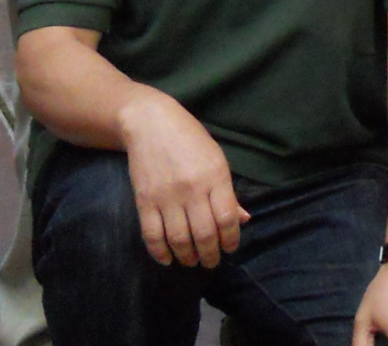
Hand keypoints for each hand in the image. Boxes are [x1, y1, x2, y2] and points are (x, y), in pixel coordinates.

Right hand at [117, 88, 246, 267]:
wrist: (151, 124)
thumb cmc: (190, 140)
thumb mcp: (217, 159)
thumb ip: (228, 192)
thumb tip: (243, 220)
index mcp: (215, 177)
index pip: (227, 218)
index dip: (230, 239)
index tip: (230, 248)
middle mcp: (192, 189)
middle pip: (204, 234)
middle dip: (210, 254)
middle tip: (211, 262)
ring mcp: (166, 197)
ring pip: (179, 239)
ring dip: (187, 257)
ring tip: (192, 262)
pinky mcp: (144, 201)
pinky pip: (152, 235)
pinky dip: (160, 253)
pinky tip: (167, 259)